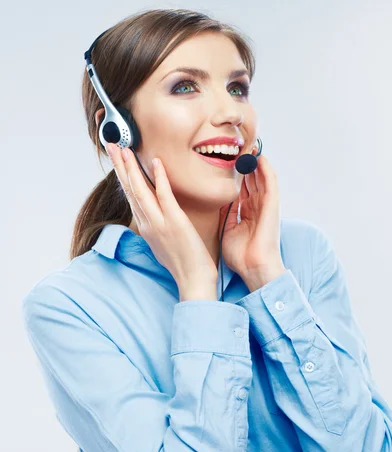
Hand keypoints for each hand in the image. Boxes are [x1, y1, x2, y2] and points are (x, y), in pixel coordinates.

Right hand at [106, 143, 217, 287]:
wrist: (193, 280)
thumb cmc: (183, 264)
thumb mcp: (163, 245)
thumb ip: (157, 228)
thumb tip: (155, 217)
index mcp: (146, 228)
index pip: (130, 196)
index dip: (122, 176)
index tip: (117, 159)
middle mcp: (148, 224)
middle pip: (129, 190)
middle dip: (120, 166)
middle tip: (111, 144)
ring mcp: (160, 222)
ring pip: (141, 190)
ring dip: (131, 168)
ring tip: (124, 148)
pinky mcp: (175, 222)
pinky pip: (164, 195)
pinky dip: (159, 177)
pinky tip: (155, 161)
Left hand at [218, 153, 284, 278]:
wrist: (254, 268)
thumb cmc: (241, 256)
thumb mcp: (227, 231)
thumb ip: (225, 216)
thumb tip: (219, 203)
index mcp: (247, 215)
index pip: (242, 190)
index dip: (236, 176)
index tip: (227, 163)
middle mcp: (257, 208)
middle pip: (252, 181)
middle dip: (245, 166)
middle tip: (238, 148)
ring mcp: (265, 206)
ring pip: (261, 178)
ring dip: (256, 163)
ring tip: (249, 147)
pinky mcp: (272, 206)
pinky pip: (271, 183)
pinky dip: (266, 170)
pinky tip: (260, 158)